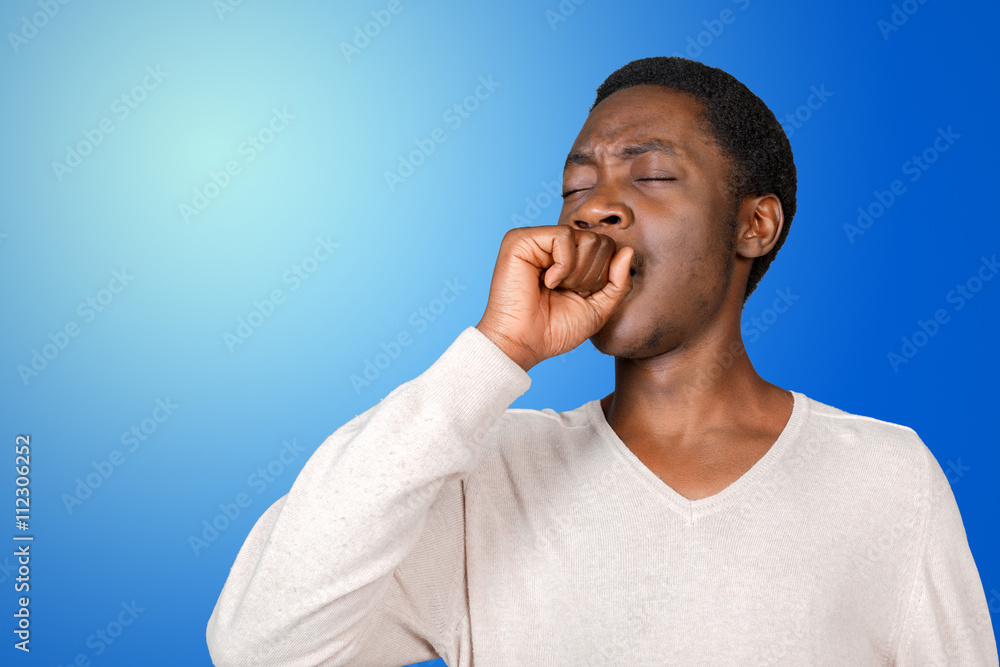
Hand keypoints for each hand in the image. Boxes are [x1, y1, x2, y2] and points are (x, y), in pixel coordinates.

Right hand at [475, 225, 633, 371]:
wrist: (524, 344)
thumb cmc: (554, 330)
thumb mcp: (598, 308)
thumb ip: (618, 282)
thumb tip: (628, 251)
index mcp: (568, 258)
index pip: (606, 248)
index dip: (603, 276)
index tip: (579, 296)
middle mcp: (552, 245)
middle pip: (599, 241)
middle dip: (591, 275)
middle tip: (566, 293)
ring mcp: (536, 240)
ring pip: (585, 238)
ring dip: (578, 273)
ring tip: (556, 288)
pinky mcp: (521, 240)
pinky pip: (563, 236)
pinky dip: (563, 265)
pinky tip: (548, 281)